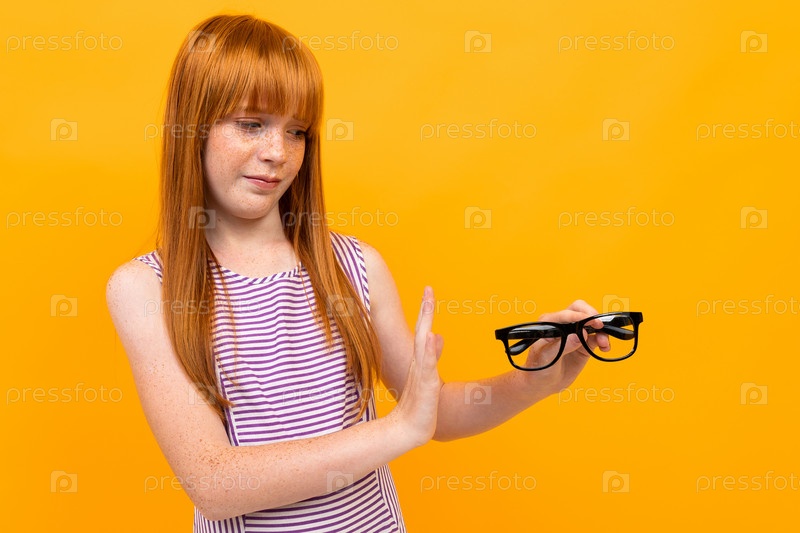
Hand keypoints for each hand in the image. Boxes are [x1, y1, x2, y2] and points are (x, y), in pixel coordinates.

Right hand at [390, 286, 443, 447]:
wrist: (407, 429)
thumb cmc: (419, 405)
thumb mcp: (428, 376)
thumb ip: (432, 355)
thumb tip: (436, 335)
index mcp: (420, 360)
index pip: (422, 329)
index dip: (425, 310)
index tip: (428, 290)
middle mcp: (418, 363)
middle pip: (421, 330)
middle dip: (425, 309)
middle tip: (428, 289)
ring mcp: (421, 373)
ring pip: (422, 344)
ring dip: (424, 323)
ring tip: (428, 304)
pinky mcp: (425, 386)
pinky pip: (426, 365)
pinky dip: (427, 350)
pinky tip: (429, 336)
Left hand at [518, 300, 607, 397]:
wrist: (542, 383)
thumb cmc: (538, 368)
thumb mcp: (546, 358)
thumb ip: (562, 346)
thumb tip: (579, 335)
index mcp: (549, 324)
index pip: (565, 314)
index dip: (579, 316)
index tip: (591, 320)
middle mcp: (562, 325)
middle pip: (579, 310)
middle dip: (591, 315)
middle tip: (599, 325)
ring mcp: (574, 334)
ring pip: (591, 324)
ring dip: (600, 330)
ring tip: (603, 343)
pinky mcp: (583, 344)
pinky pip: (596, 338)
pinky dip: (603, 340)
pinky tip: (604, 347)